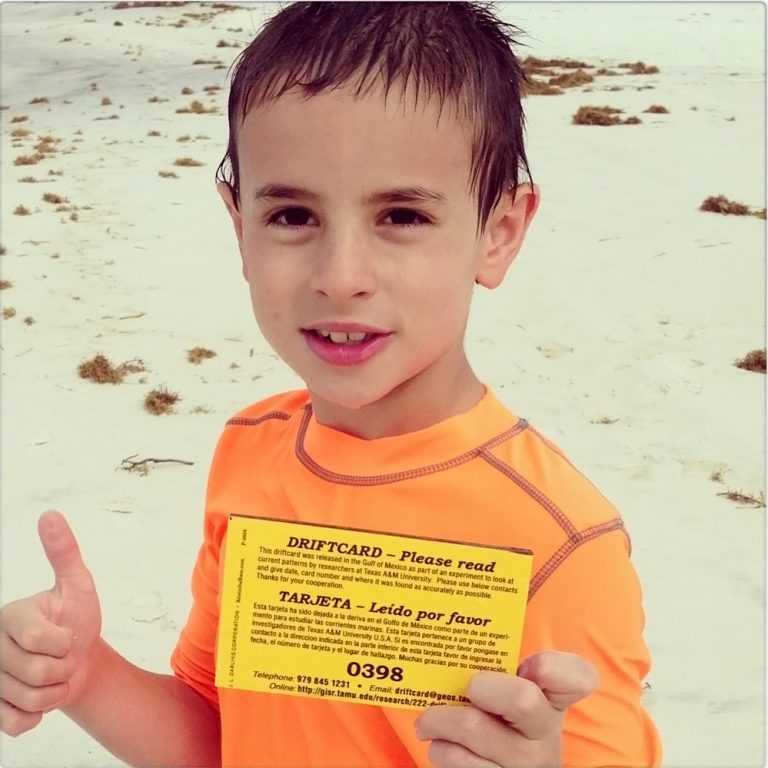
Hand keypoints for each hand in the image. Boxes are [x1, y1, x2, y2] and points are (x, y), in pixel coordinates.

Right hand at [1, 511, 101, 735]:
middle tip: (63, 656)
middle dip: (63, 667)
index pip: (38, 639)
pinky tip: (40, 697)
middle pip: (35, 671)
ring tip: (55, 674)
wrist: (80, 660)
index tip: (69, 635)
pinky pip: (16, 723)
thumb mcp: (77, 584)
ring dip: (56, 691)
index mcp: (11, 616)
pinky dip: (38, 715)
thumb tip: (50, 515)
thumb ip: (63, 553)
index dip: (65, 642)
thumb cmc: (76, 620)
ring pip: (30, 699)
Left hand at [414, 651, 598, 766]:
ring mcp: (526, 765)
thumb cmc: (499, 718)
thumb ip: (496, 664)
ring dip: (440, 721)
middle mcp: (545, 733)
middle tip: (465, 688)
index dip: (556, 668)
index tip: (535, 667)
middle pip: (521, 699)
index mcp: (551, 698)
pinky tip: (441, 746)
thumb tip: (450, 631)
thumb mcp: (510, 691)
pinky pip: (461, 764)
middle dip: (482, 686)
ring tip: (430, 721)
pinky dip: (442, 751)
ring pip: (475, 731)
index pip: (575, 677)